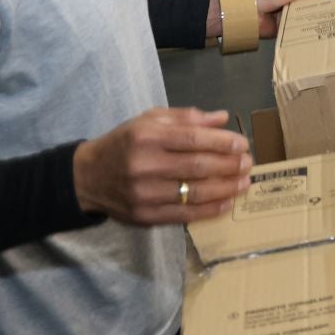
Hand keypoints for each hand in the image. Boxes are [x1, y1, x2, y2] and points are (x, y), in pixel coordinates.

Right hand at [73, 107, 250, 224]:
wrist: (86, 177)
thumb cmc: (124, 143)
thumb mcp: (149, 120)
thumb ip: (186, 118)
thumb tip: (222, 118)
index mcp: (147, 136)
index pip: (193, 139)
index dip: (223, 142)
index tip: (243, 144)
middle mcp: (145, 165)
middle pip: (198, 166)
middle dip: (229, 165)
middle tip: (248, 164)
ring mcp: (145, 194)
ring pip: (194, 193)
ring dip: (226, 189)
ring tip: (244, 183)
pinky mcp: (145, 216)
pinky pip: (184, 215)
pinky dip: (209, 210)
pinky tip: (226, 203)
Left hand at [252, 0, 330, 39]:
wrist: (248, 12)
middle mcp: (289, 1)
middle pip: (309, 5)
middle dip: (321, 8)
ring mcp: (286, 16)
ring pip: (304, 18)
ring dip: (314, 21)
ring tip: (334, 25)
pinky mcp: (283, 30)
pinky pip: (296, 31)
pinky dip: (304, 32)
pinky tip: (319, 35)